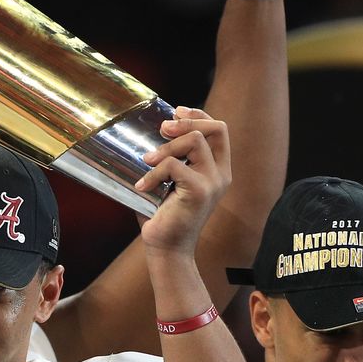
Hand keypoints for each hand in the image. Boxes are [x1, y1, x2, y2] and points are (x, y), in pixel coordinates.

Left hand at [135, 107, 231, 256]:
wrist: (166, 250)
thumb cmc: (164, 215)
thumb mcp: (169, 181)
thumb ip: (170, 158)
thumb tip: (152, 133)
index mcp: (218, 170)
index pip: (219, 129)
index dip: (198, 114)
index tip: (175, 111)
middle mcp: (221, 174)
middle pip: (216, 128)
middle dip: (187, 121)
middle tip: (162, 129)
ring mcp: (213, 182)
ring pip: (195, 141)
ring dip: (166, 147)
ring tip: (147, 161)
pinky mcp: (199, 191)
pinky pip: (173, 166)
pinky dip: (153, 173)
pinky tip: (141, 186)